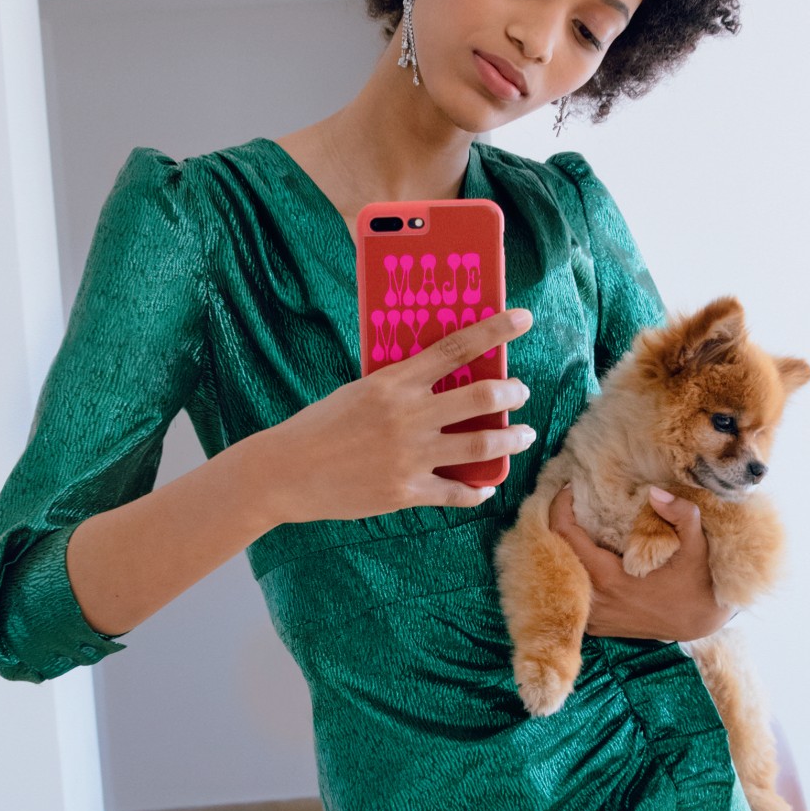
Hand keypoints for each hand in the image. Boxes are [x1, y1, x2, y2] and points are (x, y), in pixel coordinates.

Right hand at [255, 307, 536, 525]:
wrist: (286, 472)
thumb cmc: (319, 426)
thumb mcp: (358, 392)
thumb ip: (399, 386)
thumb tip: (440, 378)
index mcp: (393, 382)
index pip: (455, 347)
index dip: (495, 330)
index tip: (523, 318)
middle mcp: (408, 416)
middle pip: (481, 397)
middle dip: (512, 393)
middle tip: (521, 391)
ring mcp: (410, 456)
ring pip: (481, 445)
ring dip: (511, 438)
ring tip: (524, 434)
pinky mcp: (406, 492)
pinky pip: (457, 492)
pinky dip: (476, 490)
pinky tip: (485, 487)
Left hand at [548, 483, 731, 641]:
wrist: (700, 623)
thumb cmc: (698, 583)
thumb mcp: (697, 545)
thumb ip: (681, 514)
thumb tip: (655, 492)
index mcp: (610, 579)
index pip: (566, 537)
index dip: (560, 507)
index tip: (568, 487)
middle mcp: (595, 601)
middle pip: (554, 556)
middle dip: (556, 524)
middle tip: (567, 500)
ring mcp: (594, 617)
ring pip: (559, 578)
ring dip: (562, 548)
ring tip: (571, 521)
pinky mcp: (597, 625)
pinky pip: (572, 593)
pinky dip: (570, 571)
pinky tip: (580, 551)